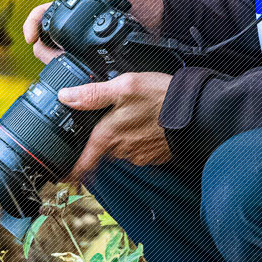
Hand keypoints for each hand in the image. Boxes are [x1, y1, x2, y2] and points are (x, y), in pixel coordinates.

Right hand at [22, 0, 165, 65]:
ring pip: (56, 55)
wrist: (163, 23)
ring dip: (54, 61)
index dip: (32, 24)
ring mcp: (83, 43)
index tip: (31, 37)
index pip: (44, 13)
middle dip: (41, 48)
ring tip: (66, 65)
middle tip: (52, 56)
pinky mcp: (94, 58)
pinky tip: (77, 75)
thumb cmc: (144, 2)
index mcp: (77, 6)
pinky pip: (75, 66)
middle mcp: (76, 25)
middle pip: (45, 38)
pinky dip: (70, 71)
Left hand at [57, 72, 173, 183]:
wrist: (199, 113)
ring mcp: (139, 155)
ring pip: (120, 148)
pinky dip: (139, 137)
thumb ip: (93, 94)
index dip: (70, 171)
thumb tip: (66, 97)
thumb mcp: (124, 86)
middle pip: (101, 150)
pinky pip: (138, 148)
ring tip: (132, 115)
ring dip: (122, 136)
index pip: (83, 164)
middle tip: (108, 120)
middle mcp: (121, 150)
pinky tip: (146, 122)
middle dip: (101, 139)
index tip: (61, 174)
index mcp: (108, 136)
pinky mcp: (154, 155)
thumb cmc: (162, 99)